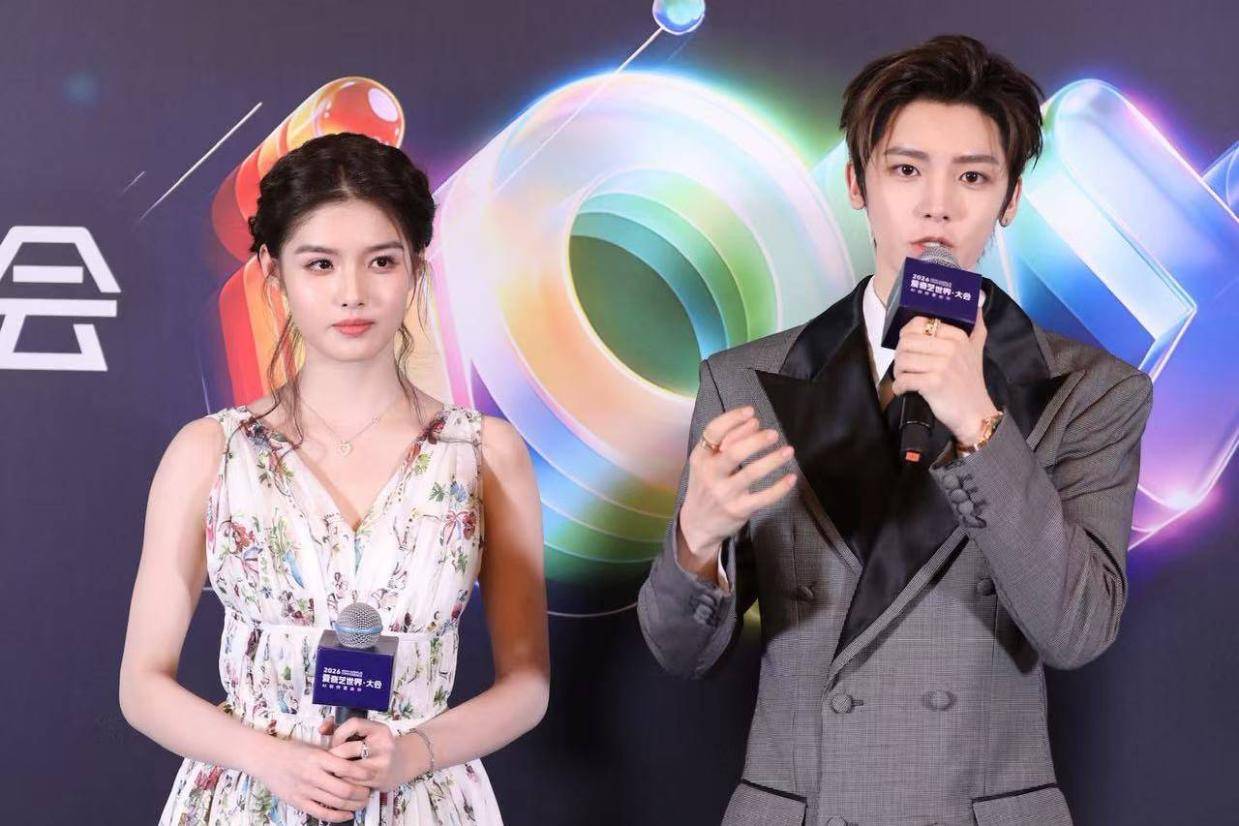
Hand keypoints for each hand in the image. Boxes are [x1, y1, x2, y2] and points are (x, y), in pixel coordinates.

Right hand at [250, 723, 371, 822]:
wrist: (267, 759)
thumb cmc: (294, 751)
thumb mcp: (315, 747)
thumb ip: (333, 756)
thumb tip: (357, 762)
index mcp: (318, 758)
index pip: (346, 768)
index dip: (362, 774)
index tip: (371, 775)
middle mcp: (312, 775)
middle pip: (344, 789)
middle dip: (361, 793)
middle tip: (369, 792)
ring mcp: (305, 791)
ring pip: (335, 803)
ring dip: (354, 804)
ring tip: (363, 802)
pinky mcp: (298, 802)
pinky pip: (322, 813)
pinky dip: (338, 816)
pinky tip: (348, 813)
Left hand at [322, 716, 416, 794]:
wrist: (402, 764)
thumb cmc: (375, 747)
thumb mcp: (366, 733)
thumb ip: (341, 728)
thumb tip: (321, 729)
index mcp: (380, 729)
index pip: (353, 724)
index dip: (338, 734)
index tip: (334, 742)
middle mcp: (384, 745)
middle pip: (347, 749)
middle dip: (333, 756)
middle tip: (329, 761)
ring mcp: (383, 764)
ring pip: (348, 770)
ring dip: (337, 771)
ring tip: (334, 770)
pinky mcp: (380, 781)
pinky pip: (353, 783)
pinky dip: (345, 782)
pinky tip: (344, 780)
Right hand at [679, 406, 796, 561]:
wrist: (697, 525)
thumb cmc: (706, 487)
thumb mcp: (707, 464)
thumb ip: (726, 442)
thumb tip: (753, 422)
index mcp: (701, 458)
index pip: (713, 432)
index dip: (733, 419)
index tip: (751, 412)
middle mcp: (710, 474)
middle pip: (733, 452)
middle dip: (756, 441)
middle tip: (773, 434)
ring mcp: (724, 493)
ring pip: (751, 473)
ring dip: (772, 460)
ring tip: (788, 451)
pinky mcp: (738, 510)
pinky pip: (763, 497)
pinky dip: (780, 487)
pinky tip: (791, 478)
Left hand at [891, 308, 999, 444]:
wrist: (976, 413)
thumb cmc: (971, 382)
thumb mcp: (977, 350)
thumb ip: (977, 328)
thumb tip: (977, 304)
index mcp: (958, 336)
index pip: (920, 324)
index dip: (907, 335)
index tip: (909, 348)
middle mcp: (951, 348)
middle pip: (906, 342)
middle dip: (900, 355)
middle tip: (904, 366)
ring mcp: (942, 365)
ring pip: (902, 360)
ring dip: (898, 371)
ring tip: (904, 377)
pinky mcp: (933, 383)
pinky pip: (903, 380)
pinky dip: (899, 387)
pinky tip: (903, 390)